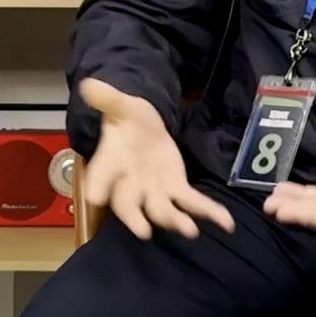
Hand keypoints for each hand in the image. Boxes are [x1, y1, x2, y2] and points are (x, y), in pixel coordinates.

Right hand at [77, 77, 234, 239]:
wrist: (141, 127)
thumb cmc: (126, 118)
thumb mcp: (120, 104)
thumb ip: (107, 98)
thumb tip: (88, 85)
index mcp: (110, 162)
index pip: (101, 175)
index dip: (98, 186)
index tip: (95, 197)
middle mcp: (129, 183)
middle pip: (129, 204)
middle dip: (135, 218)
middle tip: (143, 232)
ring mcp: (155, 190)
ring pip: (162, 210)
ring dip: (175, 221)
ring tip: (189, 230)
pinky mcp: (177, 189)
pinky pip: (193, 203)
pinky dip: (209, 213)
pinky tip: (226, 223)